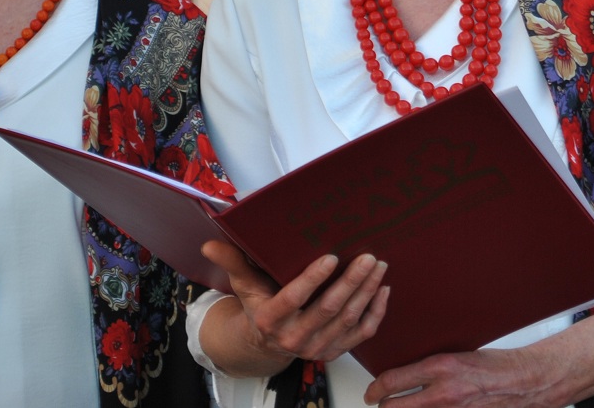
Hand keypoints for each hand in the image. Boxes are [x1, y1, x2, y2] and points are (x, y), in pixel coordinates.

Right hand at [198, 240, 389, 376]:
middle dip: (351, 281)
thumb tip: (210, 243)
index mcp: (272, 319)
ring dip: (366, 292)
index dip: (313, 279)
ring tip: (378, 266)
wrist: (266, 343)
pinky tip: (383, 290)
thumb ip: (232, 262)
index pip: (293, 298)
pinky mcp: (335, 350)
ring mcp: (317, 347)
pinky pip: (361, 334)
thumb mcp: (243, 284)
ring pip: (348, 320)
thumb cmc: (258, 305)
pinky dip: (375, 312)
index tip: (330, 257)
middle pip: (329, 309)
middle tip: (367, 256)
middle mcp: (295, 337)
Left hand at [362, 302, 593, 407]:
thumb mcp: (459, 353)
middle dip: (384, 407)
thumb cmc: (498, 364)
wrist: (528, 381)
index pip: (392, 382)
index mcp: (441, 367)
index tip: (372, 391)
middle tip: (379, 402)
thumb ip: (432, 365)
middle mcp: (443, 394)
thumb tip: (408, 369)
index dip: (375, 389)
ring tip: (400, 407)